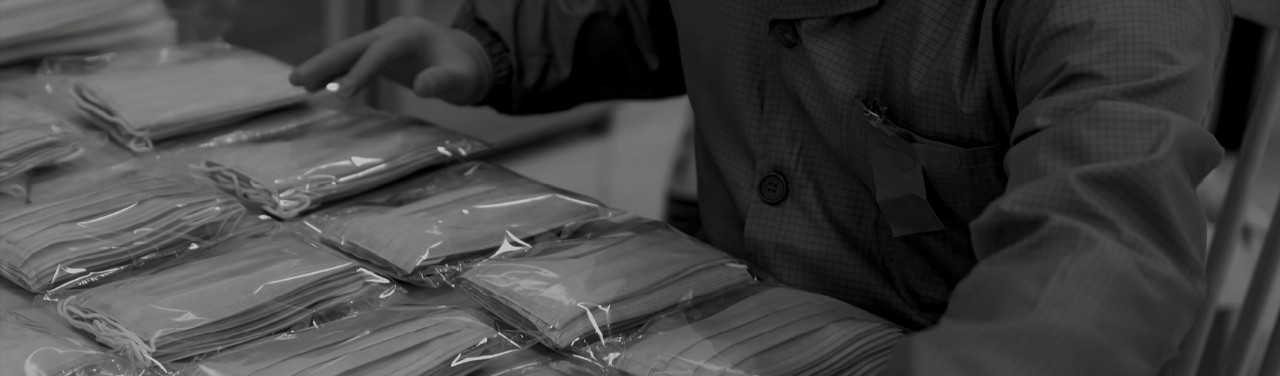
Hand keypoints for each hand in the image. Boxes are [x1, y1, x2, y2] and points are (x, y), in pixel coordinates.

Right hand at [290, 17, 490, 104]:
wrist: (467, 60)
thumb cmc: (465, 70)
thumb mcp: (462, 79)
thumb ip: (443, 81)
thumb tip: (422, 87)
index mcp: (410, 35)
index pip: (379, 52)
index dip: (360, 72)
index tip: (342, 96)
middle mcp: (392, 33)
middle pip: (353, 46)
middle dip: (324, 62)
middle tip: (296, 79)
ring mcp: (384, 42)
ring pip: (348, 52)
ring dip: (323, 67)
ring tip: (296, 82)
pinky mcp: (380, 54)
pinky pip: (353, 61)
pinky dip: (335, 72)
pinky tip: (314, 85)